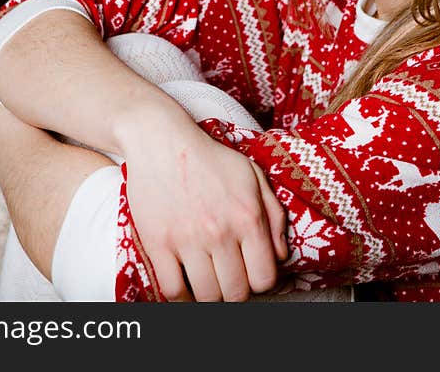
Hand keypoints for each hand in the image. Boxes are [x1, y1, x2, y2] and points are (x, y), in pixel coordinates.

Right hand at [122, 121, 287, 301]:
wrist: (161, 141)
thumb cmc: (210, 158)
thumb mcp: (253, 176)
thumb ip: (274, 216)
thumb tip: (281, 256)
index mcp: (248, 217)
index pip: (264, 279)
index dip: (260, 282)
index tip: (250, 274)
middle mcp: (220, 232)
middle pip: (236, 293)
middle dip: (235, 292)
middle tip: (228, 280)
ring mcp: (187, 240)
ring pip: (207, 297)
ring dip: (210, 296)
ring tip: (208, 283)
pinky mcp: (158, 243)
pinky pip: (172, 290)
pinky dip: (181, 298)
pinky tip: (185, 288)